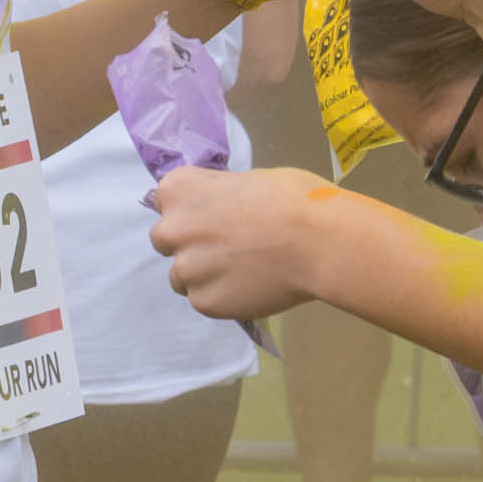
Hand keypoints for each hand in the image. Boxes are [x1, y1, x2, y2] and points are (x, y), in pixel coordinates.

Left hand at [151, 165, 333, 323]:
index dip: (192, 208)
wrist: (318, 242)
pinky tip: (249, 287)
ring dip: (203, 274)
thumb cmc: (292, 198)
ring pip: (182, 276)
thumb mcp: (249, 179)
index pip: (167, 199)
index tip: (214, 214)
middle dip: (189, 243)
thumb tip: (224, 208)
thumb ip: (221, 195)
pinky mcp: (204, 302)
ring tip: (241, 271)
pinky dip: (222, 296)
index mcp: (180, 189)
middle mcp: (172, 229)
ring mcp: (186, 269)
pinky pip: (204, 299)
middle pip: (165, 240)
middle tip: (226, 246)